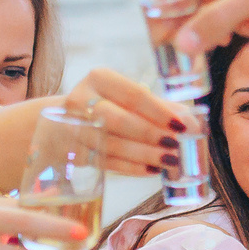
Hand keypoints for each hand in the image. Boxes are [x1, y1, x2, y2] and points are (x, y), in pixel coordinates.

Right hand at [55, 68, 190, 174]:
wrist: (58, 123)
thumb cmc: (103, 105)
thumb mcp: (124, 97)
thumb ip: (157, 106)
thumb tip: (190, 119)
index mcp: (99, 79)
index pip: (133, 95)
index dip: (159, 111)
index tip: (182, 125)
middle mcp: (82, 101)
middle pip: (119, 120)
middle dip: (151, 134)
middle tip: (176, 145)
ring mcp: (74, 128)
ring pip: (112, 144)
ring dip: (144, 154)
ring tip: (169, 161)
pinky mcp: (72, 153)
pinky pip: (106, 163)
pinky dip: (131, 168)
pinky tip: (151, 170)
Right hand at [157, 0, 248, 55]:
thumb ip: (217, 19)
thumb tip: (181, 44)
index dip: (166, 3)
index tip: (159, 34)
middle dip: (187, 22)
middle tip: (177, 54)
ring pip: (219, 9)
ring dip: (211, 29)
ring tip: (207, 51)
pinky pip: (241, 17)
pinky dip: (237, 29)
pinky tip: (246, 35)